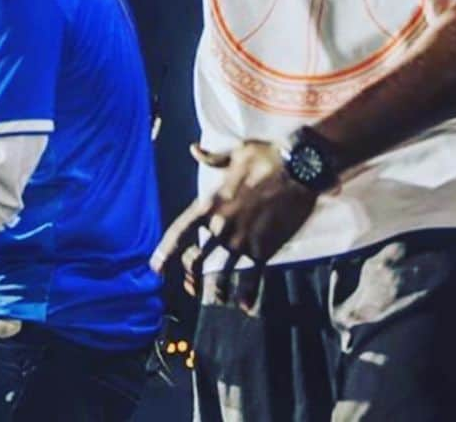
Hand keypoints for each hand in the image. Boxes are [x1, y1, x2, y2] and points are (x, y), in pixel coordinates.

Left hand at [150, 140, 317, 309]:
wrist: (299, 169)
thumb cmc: (266, 156)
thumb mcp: (236, 152)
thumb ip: (212, 157)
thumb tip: (193, 148)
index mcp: (210, 203)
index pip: (179, 232)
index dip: (165, 252)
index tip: (156, 268)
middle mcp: (221, 226)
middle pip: (195, 259)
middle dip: (190, 273)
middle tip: (190, 283)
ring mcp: (242, 240)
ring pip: (220, 275)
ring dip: (214, 290)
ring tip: (213, 298)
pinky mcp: (264, 249)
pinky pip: (252, 278)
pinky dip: (248, 294)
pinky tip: (245, 306)